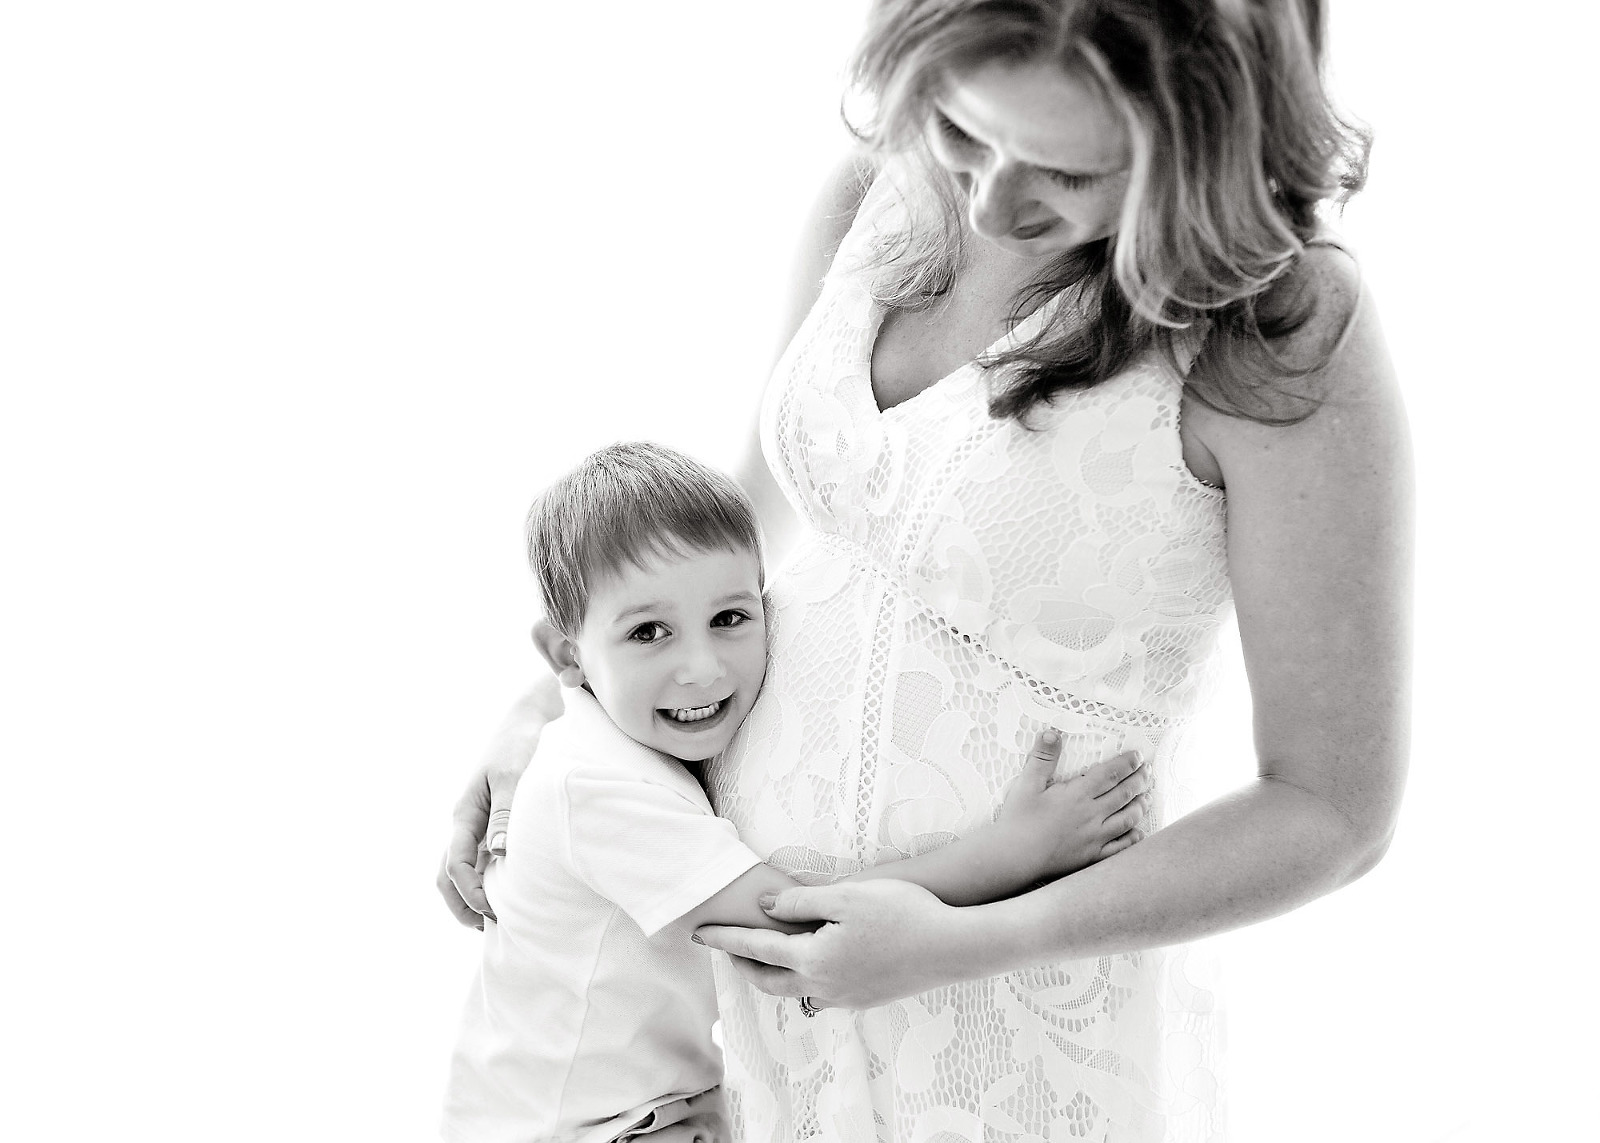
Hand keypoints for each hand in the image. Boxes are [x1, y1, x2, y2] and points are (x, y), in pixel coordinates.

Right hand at [435, 669, 555, 927]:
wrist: (527, 720)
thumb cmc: (518, 744)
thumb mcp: (511, 775)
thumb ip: (504, 813)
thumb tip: (498, 853)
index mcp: (464, 813)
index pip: (455, 864)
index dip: (470, 893)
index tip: (494, 912)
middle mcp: (465, 821)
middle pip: (447, 873)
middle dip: (461, 904)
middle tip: (486, 928)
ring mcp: (475, 823)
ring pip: (460, 868)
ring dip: (470, 895)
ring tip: (493, 920)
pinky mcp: (490, 821)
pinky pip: (478, 858)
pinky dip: (484, 880)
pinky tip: (505, 893)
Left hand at [695, 879, 980, 1010]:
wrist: (953, 946)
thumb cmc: (902, 912)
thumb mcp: (845, 896)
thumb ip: (799, 904)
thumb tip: (764, 909)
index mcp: (813, 959)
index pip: (756, 948)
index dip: (725, 938)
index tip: (699, 932)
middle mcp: (824, 986)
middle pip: (768, 981)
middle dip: (742, 965)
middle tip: (724, 948)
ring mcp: (847, 997)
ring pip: (795, 991)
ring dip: (771, 975)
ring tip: (762, 957)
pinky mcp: (868, 998)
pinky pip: (821, 993)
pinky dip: (802, 980)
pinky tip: (810, 967)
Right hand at [996, 733, 1150, 881]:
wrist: (1014, 857)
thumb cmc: (1018, 820)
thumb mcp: (1027, 783)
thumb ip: (1042, 757)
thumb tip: (1053, 733)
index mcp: (1077, 795)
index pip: (1110, 774)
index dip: (1127, 763)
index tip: (1138, 756)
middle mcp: (1091, 815)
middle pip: (1124, 794)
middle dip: (1140, 780)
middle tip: (1148, 771)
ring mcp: (1094, 837)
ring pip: (1127, 819)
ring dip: (1140, 806)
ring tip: (1147, 796)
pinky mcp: (1091, 856)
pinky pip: (1120, 848)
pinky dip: (1132, 838)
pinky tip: (1138, 832)